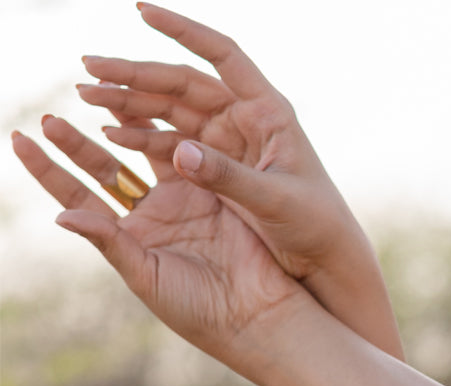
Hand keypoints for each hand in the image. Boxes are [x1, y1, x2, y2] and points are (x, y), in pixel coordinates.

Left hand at [12, 115, 303, 382]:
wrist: (257, 311)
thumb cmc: (199, 309)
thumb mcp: (147, 278)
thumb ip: (110, 243)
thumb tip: (62, 216)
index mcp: (129, 242)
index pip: (78, 198)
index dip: (48, 171)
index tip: (20, 140)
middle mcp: (151, 218)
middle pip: (105, 170)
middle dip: (76, 143)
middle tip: (50, 118)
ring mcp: (181, 199)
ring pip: (140, 151)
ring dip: (116, 123)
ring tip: (89, 96)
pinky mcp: (212, 187)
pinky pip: (181, 149)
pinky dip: (160, 127)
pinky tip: (138, 107)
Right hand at [78, 3, 371, 288]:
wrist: (325, 259)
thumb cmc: (313, 225)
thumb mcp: (273, 200)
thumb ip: (227, 177)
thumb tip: (179, 151)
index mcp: (267, 112)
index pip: (222, 54)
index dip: (183, 31)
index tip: (142, 10)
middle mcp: (245, 119)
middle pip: (182, 84)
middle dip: (135, 74)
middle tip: (89, 68)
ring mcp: (229, 143)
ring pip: (172, 113)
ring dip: (131, 104)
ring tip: (88, 97)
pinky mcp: (217, 168)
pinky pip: (174, 145)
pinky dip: (144, 139)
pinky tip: (113, 135)